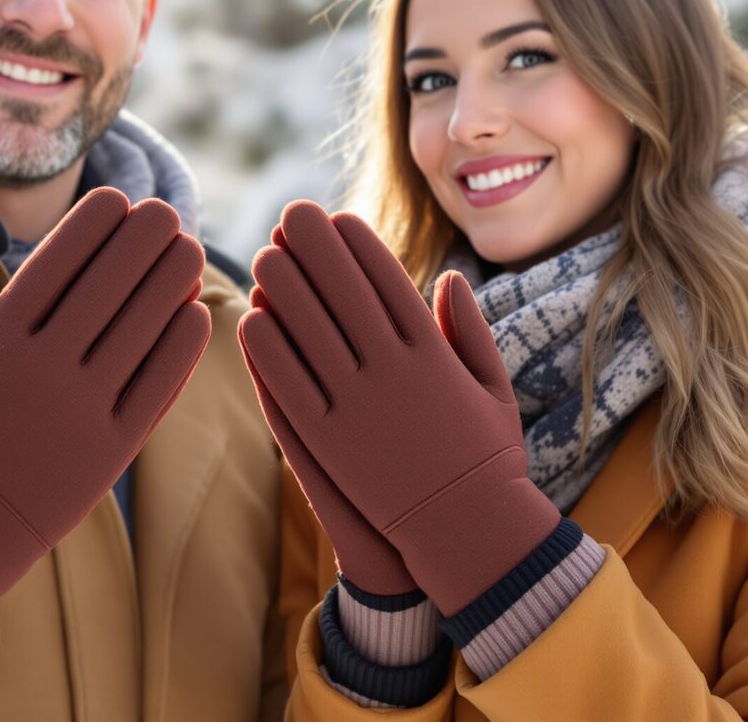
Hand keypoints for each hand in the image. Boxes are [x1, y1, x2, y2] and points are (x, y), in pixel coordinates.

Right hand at [0, 187, 210, 599]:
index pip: (58, 261)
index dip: (94, 223)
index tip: (117, 198)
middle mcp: (42, 371)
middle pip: (109, 285)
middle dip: (143, 239)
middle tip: (164, 214)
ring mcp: (81, 411)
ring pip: (142, 327)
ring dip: (171, 279)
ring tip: (187, 249)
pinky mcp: (113, 449)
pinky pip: (158, 383)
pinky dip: (181, 343)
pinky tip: (193, 312)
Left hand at [240, 201, 559, 614]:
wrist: (468, 530)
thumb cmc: (487, 459)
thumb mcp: (494, 388)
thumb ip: (471, 331)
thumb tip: (450, 278)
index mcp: (434, 352)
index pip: (387, 279)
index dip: (357, 244)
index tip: (336, 217)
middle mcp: (395, 371)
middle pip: (343, 291)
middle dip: (315, 247)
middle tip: (289, 216)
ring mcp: (359, 405)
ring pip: (310, 330)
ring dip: (285, 287)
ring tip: (265, 256)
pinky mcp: (332, 443)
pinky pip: (289, 385)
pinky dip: (270, 350)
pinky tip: (252, 320)